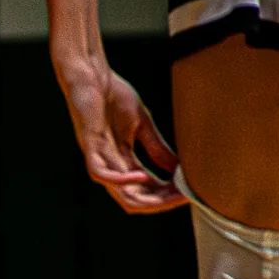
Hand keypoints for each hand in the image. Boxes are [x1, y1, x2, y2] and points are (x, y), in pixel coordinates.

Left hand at [54, 55, 184, 213]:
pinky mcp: (89, 145)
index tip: (189, 193)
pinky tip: (142, 176)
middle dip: (160, 202)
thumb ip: (156, 148)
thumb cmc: (113, 97)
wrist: (91, 75)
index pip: (144, 189)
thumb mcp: (142, 125)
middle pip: (133, 198)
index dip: (166, 196)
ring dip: (146, 198)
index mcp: (122, 160)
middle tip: (184, 197)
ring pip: (119, 192)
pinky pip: (100, 173)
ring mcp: (98, 157)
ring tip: (170, 194)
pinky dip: (121, 181)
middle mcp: (110, 164)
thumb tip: (178, 170)